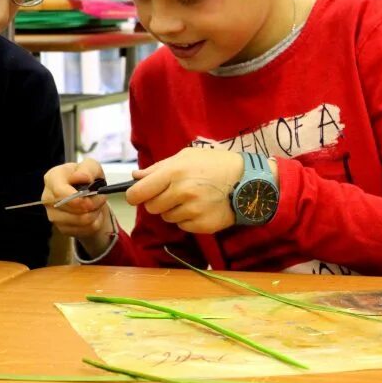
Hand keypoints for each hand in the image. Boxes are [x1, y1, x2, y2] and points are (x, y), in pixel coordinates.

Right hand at [41, 158, 113, 256]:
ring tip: (96, 205)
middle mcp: (48, 198)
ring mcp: (53, 215)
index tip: (91, 195)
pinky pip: (83, 230)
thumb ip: (87, 169)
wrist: (88, 195)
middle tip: (101, 197)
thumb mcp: (91, 166)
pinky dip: (93, 224)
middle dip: (92, 204)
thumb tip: (82, 177)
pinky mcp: (61, 228)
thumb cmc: (86, 177)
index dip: (76, 197)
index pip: (59, 192)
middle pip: (71, 208)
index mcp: (52, 178)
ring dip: (94, 214)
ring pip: (79, 221)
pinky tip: (92, 214)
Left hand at [126, 148, 246, 233]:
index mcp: (174, 172)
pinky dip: (187, 219)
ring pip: (166, 217)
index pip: (138, 192)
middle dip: (157, 201)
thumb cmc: (214, 165)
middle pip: (151, 207)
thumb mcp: (186, 156)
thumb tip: (136, 176)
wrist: (247, 181)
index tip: (136, 195)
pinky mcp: (202, 225)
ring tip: (191, 198)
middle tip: (172, 193)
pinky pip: (182, 226)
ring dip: (173, 210)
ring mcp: (193, 210)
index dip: (134, 195)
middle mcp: (182, 192)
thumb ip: (158, 168)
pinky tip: (200, 207)